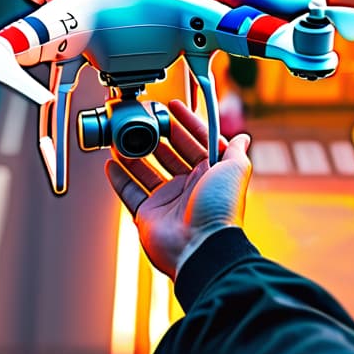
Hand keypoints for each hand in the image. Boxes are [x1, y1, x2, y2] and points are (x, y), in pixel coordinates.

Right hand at [105, 99, 253, 280]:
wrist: (200, 246)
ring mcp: (167, 201)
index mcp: (209, 173)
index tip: (172, 107)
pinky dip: (119, 178)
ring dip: (134, 154)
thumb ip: (236, 152)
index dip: (184, 123)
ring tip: (121, 137)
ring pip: (146, 171)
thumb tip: (242, 137)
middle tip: (142, 120)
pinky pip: (130, 192)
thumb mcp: (235, 171)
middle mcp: (188, 186)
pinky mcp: (148, 215)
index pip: (195, 141)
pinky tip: (111, 164)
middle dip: (156, 136)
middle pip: (168, 154)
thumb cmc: (219, 209)